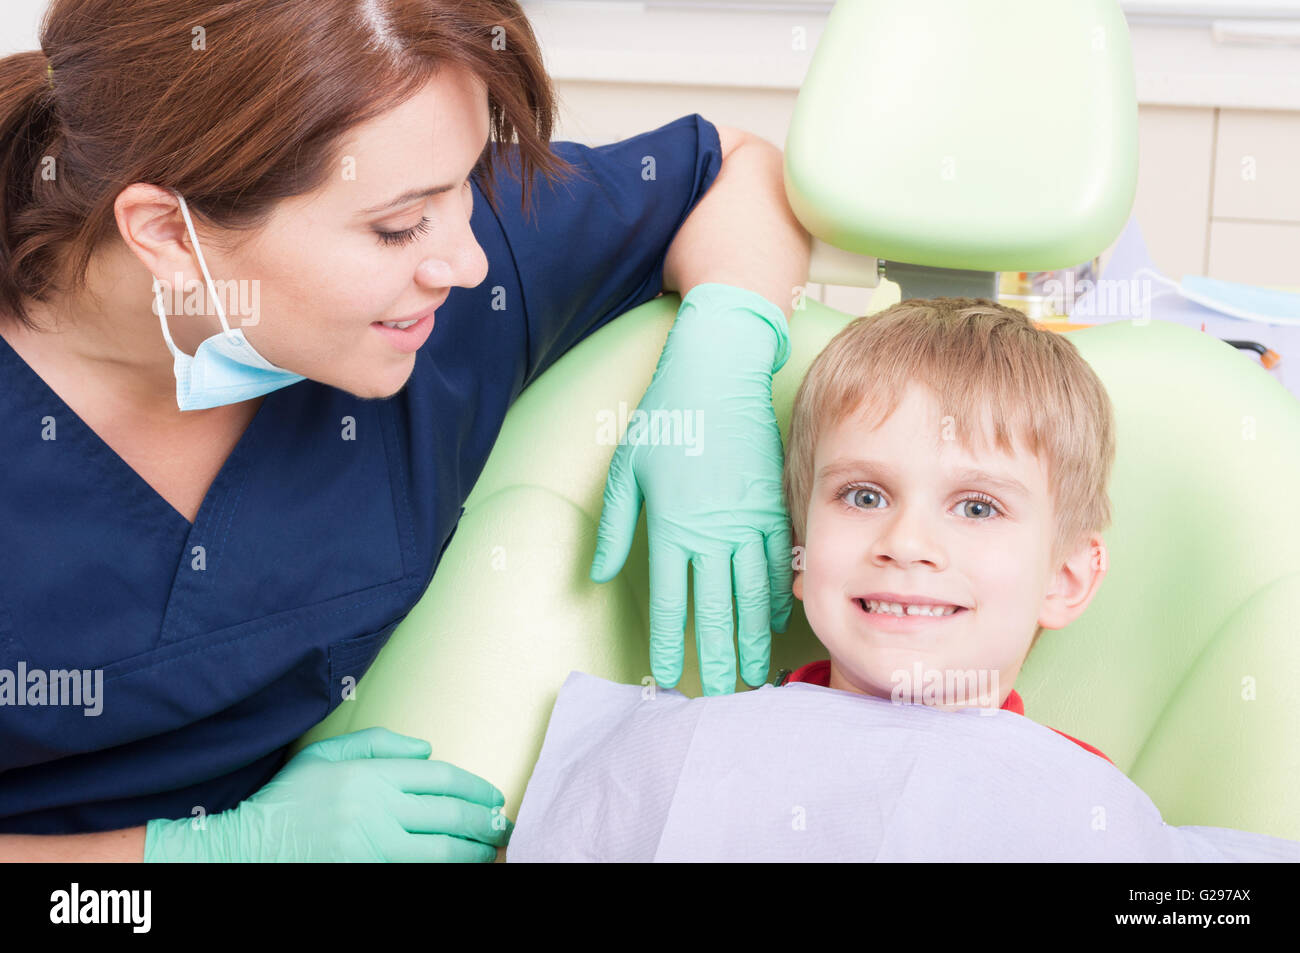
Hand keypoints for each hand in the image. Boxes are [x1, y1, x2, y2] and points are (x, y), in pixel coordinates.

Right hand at [144, 727, 511, 861]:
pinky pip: (417, 870)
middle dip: (483, 821)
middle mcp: (375, 808)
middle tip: (504, 826)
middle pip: (448, 813)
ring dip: (473, 851)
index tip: (493, 796)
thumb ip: (378, 744)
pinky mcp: (365, 870)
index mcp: (370, 774)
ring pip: (440, 850)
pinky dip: (442, 868)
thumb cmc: (288, 799)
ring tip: (491, 850)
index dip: (474, 787)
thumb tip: (427, 749)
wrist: (246, 847)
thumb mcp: (326, 755)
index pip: (440, 777)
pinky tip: (458, 865)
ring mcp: (371, 845)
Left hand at [590, 283, 793, 693]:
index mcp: (672, 527)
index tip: (671, 680)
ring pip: (752, 595)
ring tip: (751, 675)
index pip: (672, 604)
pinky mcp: (773, 506)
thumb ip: (615, 529)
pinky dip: (776, 597)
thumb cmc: (666, 419)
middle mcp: (713, 532)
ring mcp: (748, 520)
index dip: (672, 647)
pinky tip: (773, 622)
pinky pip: (779, 562)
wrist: (718, 374)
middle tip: (721, 696)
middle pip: (716, 610)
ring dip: (751, 639)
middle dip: (717, 658)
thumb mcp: (625, 470)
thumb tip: (604, 575)